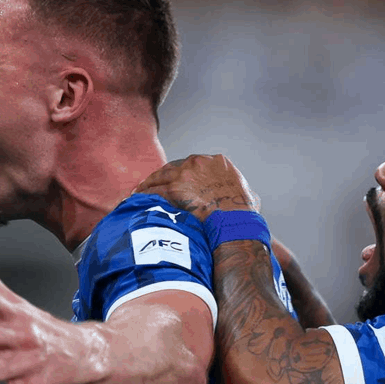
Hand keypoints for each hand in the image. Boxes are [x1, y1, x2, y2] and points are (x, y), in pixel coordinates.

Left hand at [134, 154, 259, 221]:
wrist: (235, 221)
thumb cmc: (244, 214)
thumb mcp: (248, 195)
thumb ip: (240, 191)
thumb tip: (247, 199)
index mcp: (218, 162)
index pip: (194, 164)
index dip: (183, 173)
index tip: (177, 180)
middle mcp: (200, 163)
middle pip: (174, 167)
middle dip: (162, 177)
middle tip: (152, 185)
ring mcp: (186, 174)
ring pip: (160, 176)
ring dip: (148, 185)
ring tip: (138, 193)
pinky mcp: (175, 188)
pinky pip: (154, 190)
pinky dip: (144, 195)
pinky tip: (136, 200)